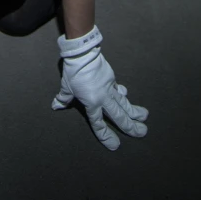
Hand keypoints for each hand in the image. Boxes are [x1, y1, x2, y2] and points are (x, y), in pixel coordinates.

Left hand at [52, 26, 147, 150]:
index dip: (106, 136)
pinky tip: (126, 95)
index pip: (99, 124)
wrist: (83, 54)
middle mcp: (104, 98)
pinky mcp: (111, 78)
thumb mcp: (66, 87)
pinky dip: (122, 94)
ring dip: (134, 111)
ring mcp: (109, 87)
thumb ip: (63, 98)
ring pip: (124, 103)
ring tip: (144, 118)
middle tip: (142, 133)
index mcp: (92, 103)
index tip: (115, 145)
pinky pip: (118, 89)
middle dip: (131, 126)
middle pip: (119, 115)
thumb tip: (56, 106)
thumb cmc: (73, 72)